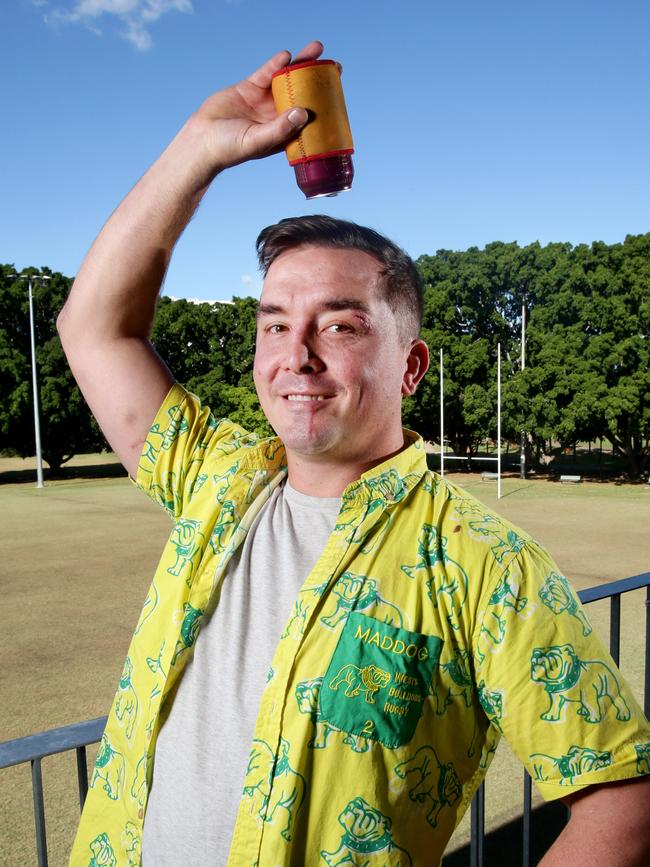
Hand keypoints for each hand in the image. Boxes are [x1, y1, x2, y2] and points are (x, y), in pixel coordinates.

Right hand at [189, 40, 323, 174]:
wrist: (201, 141)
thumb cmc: (229, 149)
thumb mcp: (257, 141)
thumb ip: (280, 129)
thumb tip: (303, 113)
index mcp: (283, 133)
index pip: (310, 118)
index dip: (324, 106)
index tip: (338, 95)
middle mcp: (277, 116)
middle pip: (303, 94)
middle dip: (318, 80)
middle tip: (336, 67)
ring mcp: (264, 101)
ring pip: (287, 79)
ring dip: (301, 64)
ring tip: (317, 49)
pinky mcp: (249, 88)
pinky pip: (266, 74)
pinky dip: (275, 65)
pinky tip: (286, 56)